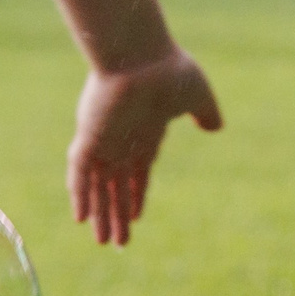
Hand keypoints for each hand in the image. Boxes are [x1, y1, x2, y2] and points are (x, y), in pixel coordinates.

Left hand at [65, 49, 220, 246]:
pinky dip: (79, 194)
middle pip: (116, 188)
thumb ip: (204, 113)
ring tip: (103, 242)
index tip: (135, 218)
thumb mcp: (196, 95)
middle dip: (117, 215)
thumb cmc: (168, 70)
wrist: (140, 51)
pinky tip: (81, 218)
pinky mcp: (88, 136)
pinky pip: (79, 172)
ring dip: (100, 214)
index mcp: (145, 134)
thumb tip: (215, 127)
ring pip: (98, 187)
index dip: (136, 196)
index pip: (137, 173)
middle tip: (116, 243)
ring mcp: (103, 140)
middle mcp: (122, 141)